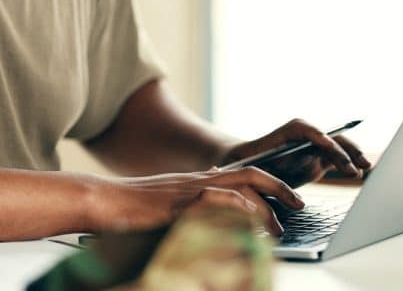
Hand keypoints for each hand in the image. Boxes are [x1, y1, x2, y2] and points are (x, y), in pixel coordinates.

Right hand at [91, 166, 305, 236]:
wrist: (103, 200)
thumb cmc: (132, 209)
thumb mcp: (170, 208)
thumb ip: (194, 210)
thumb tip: (218, 221)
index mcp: (199, 180)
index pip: (243, 174)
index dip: (271, 184)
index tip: (290, 200)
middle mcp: (199, 179)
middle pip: (251, 172)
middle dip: (280, 188)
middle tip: (299, 205)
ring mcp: (190, 188)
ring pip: (240, 185)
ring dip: (265, 206)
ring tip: (278, 229)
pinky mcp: (179, 201)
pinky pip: (215, 198)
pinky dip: (236, 208)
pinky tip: (248, 223)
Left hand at [219, 118, 371, 187]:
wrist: (247, 164)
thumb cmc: (249, 164)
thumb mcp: (257, 167)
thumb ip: (271, 175)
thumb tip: (280, 190)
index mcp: (289, 131)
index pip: (308, 131)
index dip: (321, 139)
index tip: (330, 148)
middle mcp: (306, 135)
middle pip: (329, 137)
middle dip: (343, 149)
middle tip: (355, 165)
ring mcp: (315, 146)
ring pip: (338, 146)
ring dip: (352, 154)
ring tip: (364, 167)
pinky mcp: (320, 158)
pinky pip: (339, 157)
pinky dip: (350, 162)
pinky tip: (360, 172)